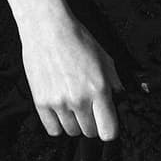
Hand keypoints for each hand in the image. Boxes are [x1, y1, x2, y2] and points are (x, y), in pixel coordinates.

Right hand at [19, 8, 124, 140]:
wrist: (47, 28)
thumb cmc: (77, 40)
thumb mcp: (105, 59)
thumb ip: (115, 83)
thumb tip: (120, 100)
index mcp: (99, 89)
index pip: (109, 131)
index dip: (110, 129)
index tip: (107, 123)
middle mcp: (79, 100)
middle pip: (90, 132)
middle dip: (93, 124)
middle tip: (89, 109)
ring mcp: (59, 103)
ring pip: (72, 131)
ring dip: (75, 123)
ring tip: (74, 106)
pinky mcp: (41, 102)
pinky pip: (53, 129)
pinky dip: (58, 124)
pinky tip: (61, 111)